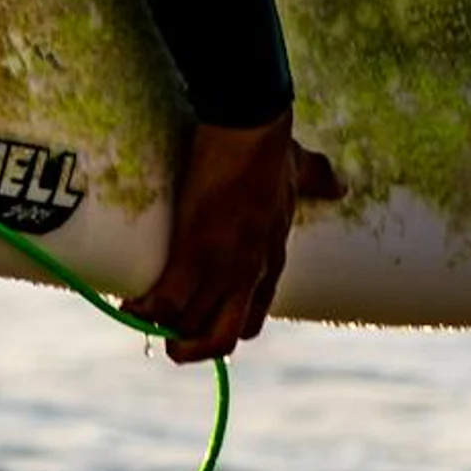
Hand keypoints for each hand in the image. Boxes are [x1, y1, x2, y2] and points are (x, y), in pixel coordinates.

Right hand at [120, 110, 343, 362]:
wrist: (250, 125)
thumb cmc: (272, 144)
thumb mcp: (302, 172)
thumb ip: (319, 180)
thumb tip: (340, 185)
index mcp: (272, 258)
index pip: (250, 320)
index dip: (221, 328)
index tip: (198, 320)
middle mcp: (250, 273)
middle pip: (222, 337)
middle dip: (192, 345)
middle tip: (167, 334)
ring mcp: (223, 265)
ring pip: (192, 325)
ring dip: (164, 328)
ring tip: (141, 316)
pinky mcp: (194, 250)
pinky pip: (167, 301)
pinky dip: (146, 311)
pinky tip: (130, 306)